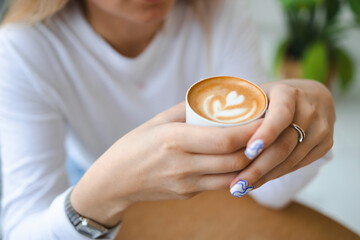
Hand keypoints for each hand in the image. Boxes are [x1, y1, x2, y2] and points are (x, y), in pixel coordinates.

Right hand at [71, 102, 261, 225]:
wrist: (115, 181)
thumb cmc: (134, 145)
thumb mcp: (157, 121)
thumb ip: (186, 110)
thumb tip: (214, 100)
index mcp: (175, 140)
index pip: (226, 139)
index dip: (252, 130)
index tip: (266, 117)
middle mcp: (183, 165)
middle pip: (235, 159)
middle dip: (258, 145)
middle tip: (268, 130)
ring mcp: (187, 184)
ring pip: (232, 176)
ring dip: (250, 162)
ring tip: (259, 145)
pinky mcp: (188, 194)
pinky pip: (219, 184)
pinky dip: (234, 173)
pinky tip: (237, 160)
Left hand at [230, 79, 334, 195]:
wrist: (313, 98)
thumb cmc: (274, 97)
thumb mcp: (259, 94)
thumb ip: (241, 106)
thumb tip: (210, 125)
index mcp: (288, 93)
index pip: (280, 115)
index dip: (265, 134)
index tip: (248, 151)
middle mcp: (309, 110)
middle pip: (284, 145)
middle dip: (258, 167)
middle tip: (236, 184)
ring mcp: (320, 128)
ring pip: (291, 159)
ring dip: (264, 176)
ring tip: (241, 187)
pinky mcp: (325, 144)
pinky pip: (298, 165)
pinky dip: (276, 174)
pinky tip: (258, 182)